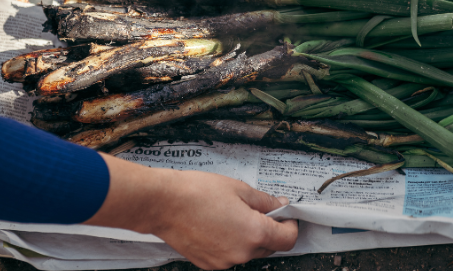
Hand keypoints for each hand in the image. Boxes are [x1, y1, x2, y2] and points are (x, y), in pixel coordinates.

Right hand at [85, 153, 297, 269]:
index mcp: (254, 233)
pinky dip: (230, 243)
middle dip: (269, 230)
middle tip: (257, 209)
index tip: (286, 215)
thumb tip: (280, 206)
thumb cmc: (197, 192)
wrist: (162, 203)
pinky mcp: (208, 264)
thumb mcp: (239, 189)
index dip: (290, 225)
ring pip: (248, 252)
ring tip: (231, 215)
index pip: (288, 239)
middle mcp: (242, 253)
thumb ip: (265, 201)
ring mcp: (224, 262)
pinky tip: (217, 225)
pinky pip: (229, 255)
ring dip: (248, 237)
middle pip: (269, 247)